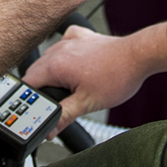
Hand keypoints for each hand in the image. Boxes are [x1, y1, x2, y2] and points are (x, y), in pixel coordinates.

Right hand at [26, 23, 166, 127]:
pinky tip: (72, 65)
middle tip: (53, 106)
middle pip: (36, 71)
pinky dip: (64, 55)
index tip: (37, 111)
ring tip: (66, 90)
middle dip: (41, 90)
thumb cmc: (117, 77)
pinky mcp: (82, 37)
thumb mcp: (87, 104)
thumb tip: (49, 129)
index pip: (28, 84)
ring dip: (51, 73)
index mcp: (55, 65)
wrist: (138, 56)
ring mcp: (70, 41)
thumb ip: (64, 116)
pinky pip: (64, 43)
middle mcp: (59, 50)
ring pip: (49, 58)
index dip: (30, 101)